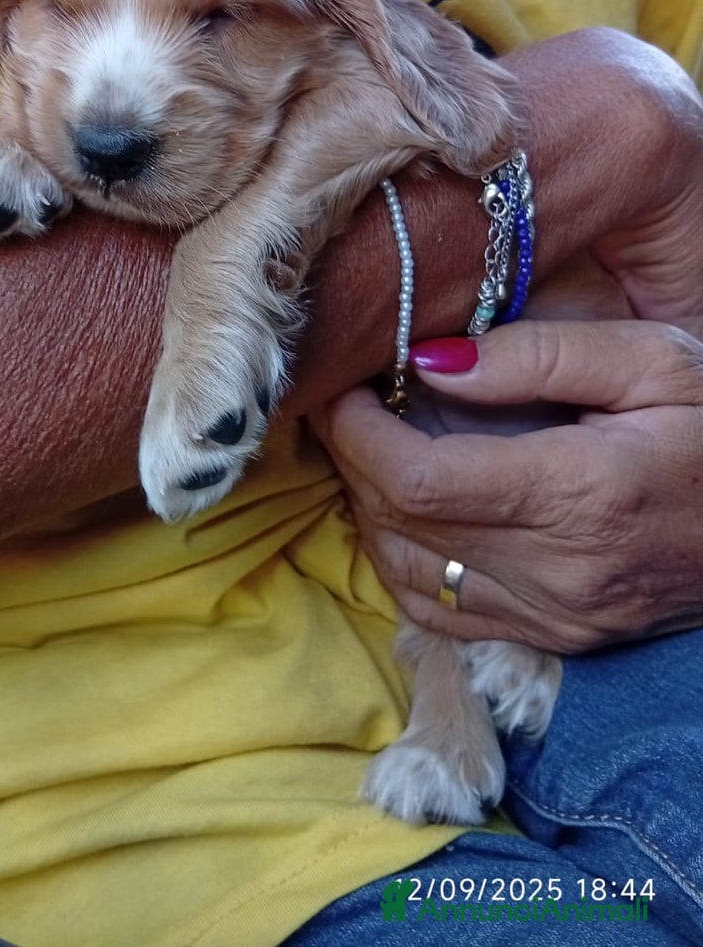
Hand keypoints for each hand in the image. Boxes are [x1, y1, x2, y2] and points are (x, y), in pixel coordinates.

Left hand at [312, 319, 702, 652]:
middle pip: (397, 525)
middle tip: (349, 404)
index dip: (355, 432)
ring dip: (368, 511)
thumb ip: (538, 355)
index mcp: (577, 494)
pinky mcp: (557, 639)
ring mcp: (555, 617)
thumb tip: (430, 363)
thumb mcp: (653, 360)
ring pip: (406, 576)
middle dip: (351, 461)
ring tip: (372, 449)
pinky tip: (409, 512)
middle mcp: (557, 571)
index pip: (413, 479)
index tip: (342, 386)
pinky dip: (402, 562)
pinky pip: (440, 614)